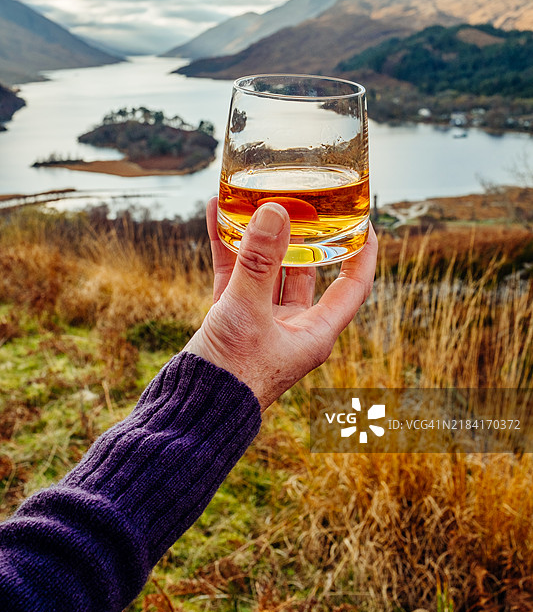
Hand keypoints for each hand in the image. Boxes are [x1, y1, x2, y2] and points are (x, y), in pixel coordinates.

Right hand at [184, 198, 377, 410]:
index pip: (353, 284)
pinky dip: (228, 245)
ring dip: (259, 234)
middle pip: (307, 268)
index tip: (362, 217)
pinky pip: (234, 273)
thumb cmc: (230, 376)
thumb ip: (258, 262)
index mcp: (315, 332)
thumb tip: (277, 211)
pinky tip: (217, 213)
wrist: (188, 416)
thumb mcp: (246, 313)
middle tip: (299, 196)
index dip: (362, 251)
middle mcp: (293, 325)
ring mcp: (261, 321)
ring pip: (266, 267)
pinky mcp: (231, 318)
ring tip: (254, 196)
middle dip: (302, 233)